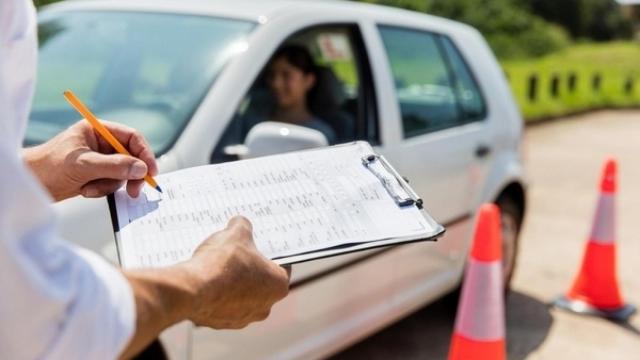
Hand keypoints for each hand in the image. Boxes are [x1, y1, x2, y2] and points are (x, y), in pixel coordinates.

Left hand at [23, 120, 157, 200]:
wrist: (30, 184)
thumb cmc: (49, 167)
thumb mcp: (84, 165)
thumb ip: (115, 166)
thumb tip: (142, 169)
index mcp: (98, 130)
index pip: (131, 137)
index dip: (144, 153)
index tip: (151, 171)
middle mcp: (101, 143)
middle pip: (131, 157)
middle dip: (131, 174)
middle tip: (135, 190)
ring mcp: (99, 160)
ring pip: (122, 173)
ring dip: (110, 184)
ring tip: (91, 188)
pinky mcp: (96, 175)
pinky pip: (112, 183)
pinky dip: (102, 190)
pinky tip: (85, 190)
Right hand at [120, 217, 289, 357]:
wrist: (192, 289)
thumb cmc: (222, 263)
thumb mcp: (236, 233)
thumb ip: (243, 226)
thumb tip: (240, 224)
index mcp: (278, 285)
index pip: (282, 265)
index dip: (269, 252)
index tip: (259, 244)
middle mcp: (265, 306)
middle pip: (261, 281)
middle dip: (250, 267)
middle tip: (237, 252)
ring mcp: (243, 318)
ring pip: (241, 295)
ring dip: (233, 282)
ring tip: (218, 265)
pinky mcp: (221, 322)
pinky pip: (222, 304)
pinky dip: (217, 293)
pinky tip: (207, 279)